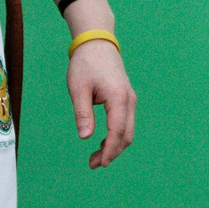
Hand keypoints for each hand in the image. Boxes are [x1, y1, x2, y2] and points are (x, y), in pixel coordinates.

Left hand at [69, 39, 135, 168]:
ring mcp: (130, 99)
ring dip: (115, 146)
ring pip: (128, 130)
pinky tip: (102, 142)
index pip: (117, 131)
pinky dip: (116, 136)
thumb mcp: (78, 89)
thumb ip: (83, 114)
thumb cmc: (85, 64)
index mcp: (118, 98)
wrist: (97, 44)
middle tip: (93, 164)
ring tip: (96, 157)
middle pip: (127, 134)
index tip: (101, 163)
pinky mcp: (126, 99)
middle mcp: (129, 100)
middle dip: (112, 152)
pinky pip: (125, 122)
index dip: (110, 149)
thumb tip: (85, 138)